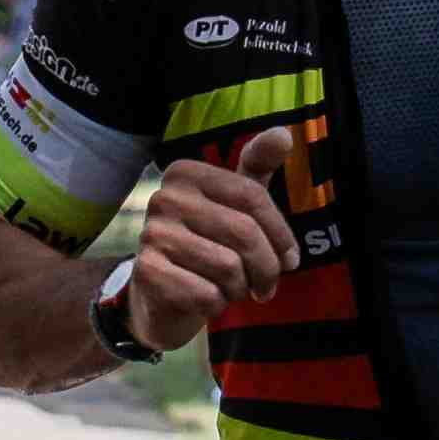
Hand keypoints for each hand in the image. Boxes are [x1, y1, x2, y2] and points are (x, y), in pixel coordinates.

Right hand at [112, 131, 303, 355]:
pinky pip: (208, 295)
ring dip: (241, 288)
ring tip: (231, 289)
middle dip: (267, 268)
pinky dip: (217, 305)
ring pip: (229, 268)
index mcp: (186, 173)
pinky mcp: (147, 273)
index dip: (281, 234)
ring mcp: (152, 235)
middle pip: (245, 233)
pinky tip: (207, 300)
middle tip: (266, 285)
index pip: (253, 196)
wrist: (160, 297)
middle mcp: (164, 197)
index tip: (290, 259)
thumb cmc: (207, 245)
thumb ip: (257, 169)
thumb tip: (283, 134)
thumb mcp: (234, 204)